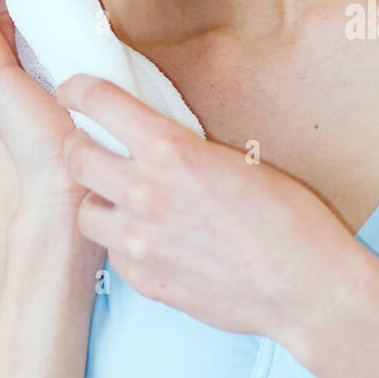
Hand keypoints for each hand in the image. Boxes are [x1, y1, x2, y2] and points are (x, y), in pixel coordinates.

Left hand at [55, 73, 366, 350]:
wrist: (306, 287)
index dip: (77, 90)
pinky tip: (149, 240)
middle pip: (75, 157)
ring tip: (119, 200)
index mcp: (171, 149)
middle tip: (91, 146)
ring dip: (97, 200)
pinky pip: (112, 254)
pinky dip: (122, 243)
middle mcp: (145, 192)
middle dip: (80, 146)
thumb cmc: (287, 217)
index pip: (99, 103)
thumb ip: (181, 147)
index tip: (72, 90)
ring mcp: (140, 241)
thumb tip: (148, 138)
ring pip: (84, 212)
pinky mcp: (144, 280)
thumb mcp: (233, 158)